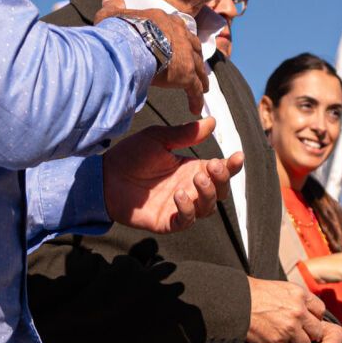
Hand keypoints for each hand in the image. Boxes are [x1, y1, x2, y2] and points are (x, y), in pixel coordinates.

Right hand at [97, 0, 208, 116]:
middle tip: (195, 67)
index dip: (177, 37)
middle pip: (193, 47)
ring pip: (198, 68)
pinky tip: (195, 108)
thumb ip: (113, 5)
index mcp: (164, 20)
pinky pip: (194, 89)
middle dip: (194, 57)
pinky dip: (196, 99)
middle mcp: (180, 35)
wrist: (132, 45)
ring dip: (200, 79)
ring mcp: (186, 55)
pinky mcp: (186, 74)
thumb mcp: (113, 15)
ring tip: (202, 88)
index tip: (178, 45)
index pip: (175, 28)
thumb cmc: (121, 30)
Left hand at [104, 119, 242, 233]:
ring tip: (196, 178)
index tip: (237, 156)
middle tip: (212, 166)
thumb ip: (185, 134)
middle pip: (220, 191)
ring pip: (208, 208)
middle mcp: (190, 189)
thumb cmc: (130, 156)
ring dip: (208, 193)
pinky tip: (180, 195)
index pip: (219, 171)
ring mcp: (179, 206)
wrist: (104, 176)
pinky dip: (188, 209)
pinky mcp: (167, 221)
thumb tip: (213, 121)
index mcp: (191, 169)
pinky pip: (187, 220)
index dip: (232, 166)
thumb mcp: (158, 139)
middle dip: (222, 180)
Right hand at [246, 277, 328, 342]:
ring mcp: (289, 328)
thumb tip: (308, 310)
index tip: (306, 321)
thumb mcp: (281, 288)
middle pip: (317, 331)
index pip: (320, 311)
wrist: (235, 301)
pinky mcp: (277, 342)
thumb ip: (297, 299)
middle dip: (308, 334)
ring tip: (284, 340)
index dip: (313, 318)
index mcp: (300, 295)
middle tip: (297, 334)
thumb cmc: (255, 293)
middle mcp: (298, 311)